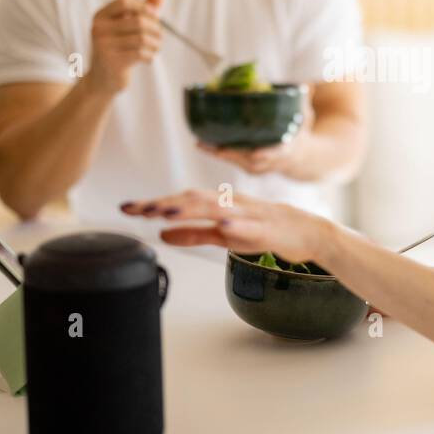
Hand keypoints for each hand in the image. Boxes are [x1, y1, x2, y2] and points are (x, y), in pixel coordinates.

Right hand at [85, 0, 162, 94]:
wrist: (102, 80)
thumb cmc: (118, 49)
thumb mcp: (127, 28)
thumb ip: (142, 10)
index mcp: (100, 17)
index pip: (124, 1)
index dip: (143, 6)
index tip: (153, 16)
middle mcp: (98, 29)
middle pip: (138, 21)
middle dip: (156, 28)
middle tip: (160, 36)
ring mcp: (103, 46)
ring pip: (142, 38)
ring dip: (156, 43)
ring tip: (156, 47)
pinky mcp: (111, 62)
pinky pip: (140, 53)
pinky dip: (150, 55)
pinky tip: (148, 58)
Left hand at [119, 188, 327, 263]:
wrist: (306, 232)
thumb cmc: (264, 230)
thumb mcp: (224, 234)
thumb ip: (194, 233)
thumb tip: (162, 234)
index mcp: (218, 204)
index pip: (181, 200)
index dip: (154, 203)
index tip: (127, 208)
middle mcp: (230, 203)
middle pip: (192, 198)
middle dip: (163, 202)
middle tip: (134, 208)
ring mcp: (248, 214)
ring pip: (216, 207)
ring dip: (190, 208)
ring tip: (165, 211)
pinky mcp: (266, 228)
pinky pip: (249, 225)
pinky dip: (235, 224)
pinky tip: (222, 225)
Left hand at [196, 88, 313, 175]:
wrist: (300, 158)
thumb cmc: (300, 133)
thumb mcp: (306, 119)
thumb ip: (305, 103)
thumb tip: (309, 84)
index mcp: (285, 151)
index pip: (277, 155)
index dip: (267, 154)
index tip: (256, 152)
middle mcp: (270, 162)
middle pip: (249, 161)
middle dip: (232, 154)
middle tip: (215, 146)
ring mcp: (258, 167)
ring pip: (236, 161)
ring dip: (218, 153)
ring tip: (200, 143)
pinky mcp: (247, 167)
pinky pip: (230, 160)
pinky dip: (216, 152)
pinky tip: (200, 143)